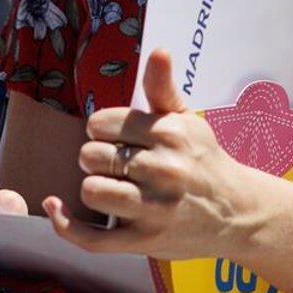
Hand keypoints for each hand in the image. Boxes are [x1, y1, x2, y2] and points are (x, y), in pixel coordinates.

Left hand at [45, 49, 266, 260]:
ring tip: (112, 185)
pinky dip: (66, 224)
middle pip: (90, 156)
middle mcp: (162, 170)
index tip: (116, 137)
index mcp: (168, 133)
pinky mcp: (145, 241)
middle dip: (95, 158)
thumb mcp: (187, 120)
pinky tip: (55, 206)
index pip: (100, 124)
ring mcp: (154, 209)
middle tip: (116, 164)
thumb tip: (159, 51)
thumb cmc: (204, 161)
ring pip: (91, 191)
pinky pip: (91, 237)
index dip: (101, 129)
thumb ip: (162, 88)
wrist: (238, 212)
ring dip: (93, 187)